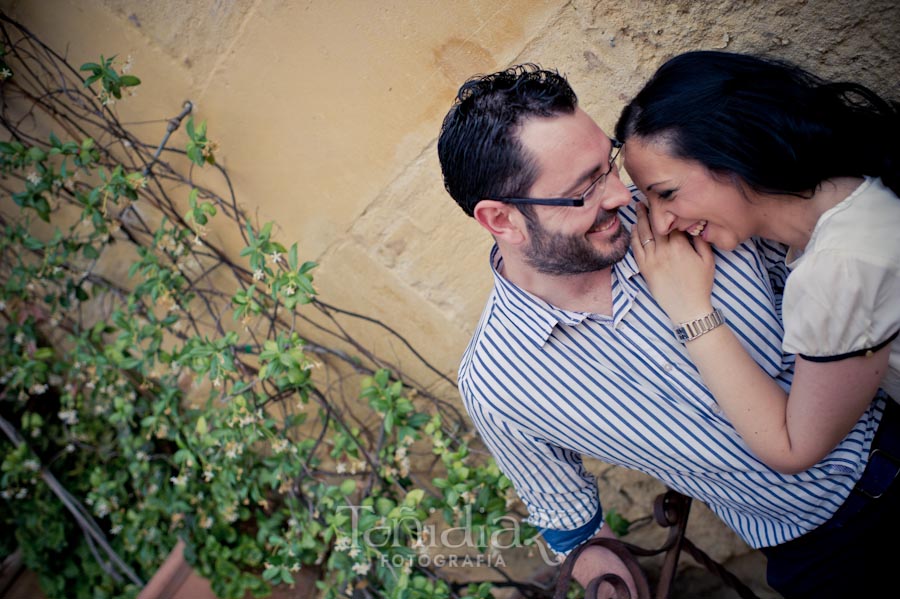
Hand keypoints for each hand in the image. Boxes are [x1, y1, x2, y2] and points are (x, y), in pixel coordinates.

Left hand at [631, 203, 715, 322]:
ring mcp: (652, 260)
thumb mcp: (708, 260)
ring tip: (638, 206)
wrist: (687, 308)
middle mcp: (664, 250)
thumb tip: (693, 225)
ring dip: (640, 218)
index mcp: (680, 246)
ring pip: (643, 234)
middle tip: (647, 196)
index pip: (670, 222)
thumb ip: (700, 240)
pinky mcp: (644, 269)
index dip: (666, 209)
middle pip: (654, 224)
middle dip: (650, 209)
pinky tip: (634, 227)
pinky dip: (634, 236)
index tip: (662, 198)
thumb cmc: (700, 284)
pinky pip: (636, 249)